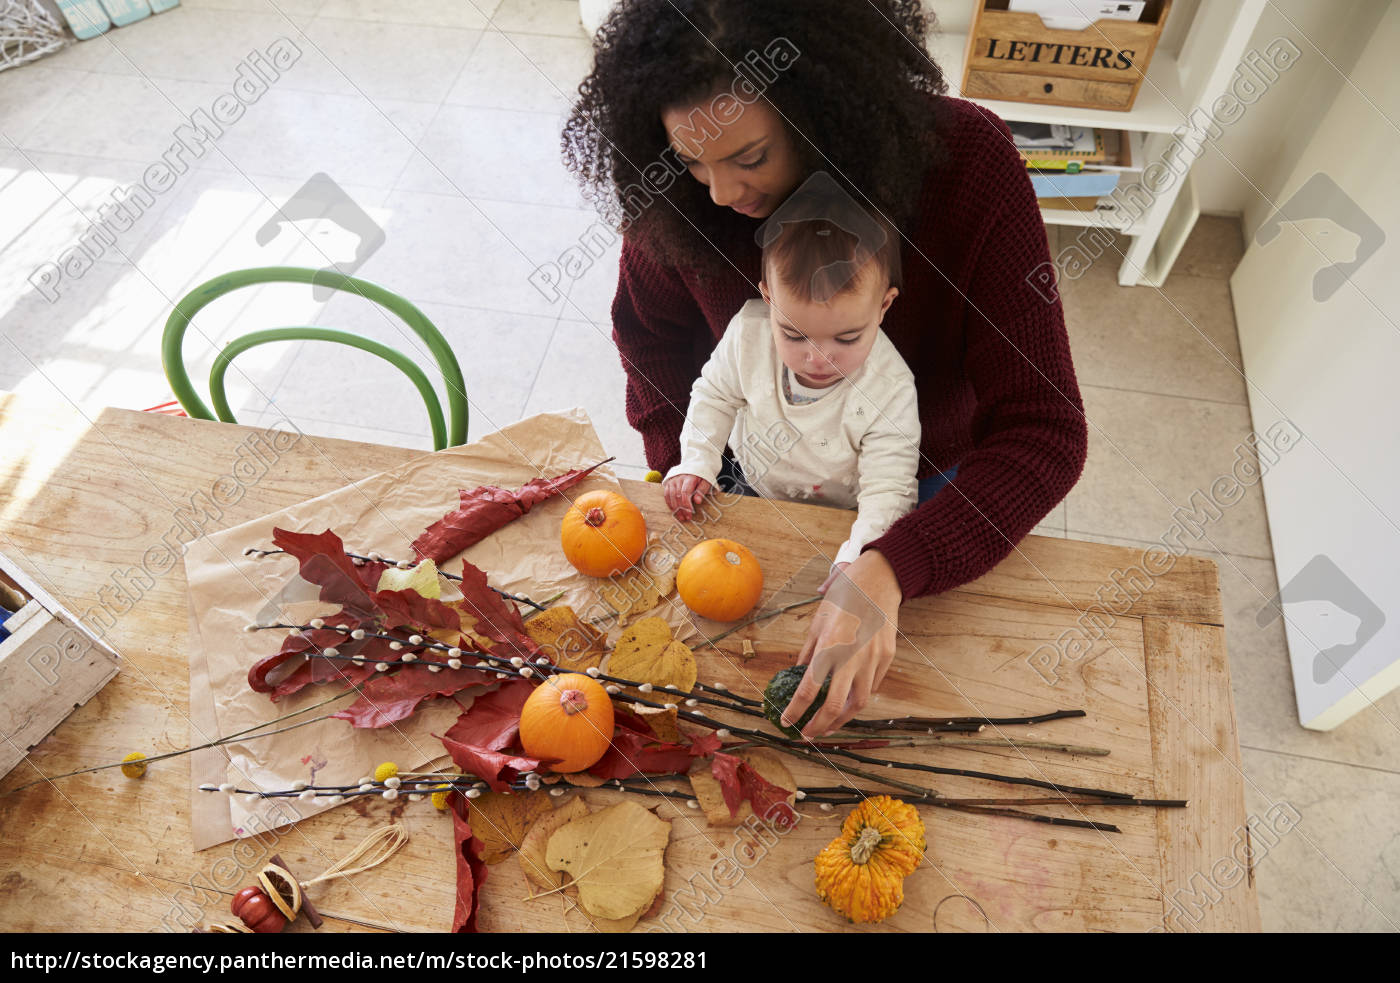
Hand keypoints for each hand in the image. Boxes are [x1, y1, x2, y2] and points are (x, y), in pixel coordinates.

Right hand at [662, 473, 711, 520]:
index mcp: (689, 478)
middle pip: (677, 495)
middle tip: (686, 518)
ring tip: (681, 517)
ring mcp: (672, 480)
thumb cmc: (701, 477)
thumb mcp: (706, 482)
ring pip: (671, 496)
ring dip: (675, 508)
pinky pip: (666, 495)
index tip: (690, 513)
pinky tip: (674, 511)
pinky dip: (670, 504)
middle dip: (681, 509)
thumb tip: (698, 501)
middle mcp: (679, 479)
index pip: (685, 492)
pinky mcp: (668, 483)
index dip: (687, 504)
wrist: (694, 466)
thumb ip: (702, 491)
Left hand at [781, 550, 902, 738]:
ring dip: (841, 719)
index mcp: (829, 646)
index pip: (809, 689)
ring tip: (829, 725)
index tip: (787, 722)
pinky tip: (848, 701)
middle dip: (819, 726)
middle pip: (834, 706)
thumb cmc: (845, 595)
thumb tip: (797, 673)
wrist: (879, 580)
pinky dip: (858, 697)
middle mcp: (851, 657)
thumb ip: (808, 650)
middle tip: (808, 735)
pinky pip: (872, 685)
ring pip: (858, 703)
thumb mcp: (818, 620)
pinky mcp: (887, 657)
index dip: (796, 710)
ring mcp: (873, 659)